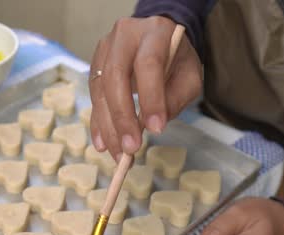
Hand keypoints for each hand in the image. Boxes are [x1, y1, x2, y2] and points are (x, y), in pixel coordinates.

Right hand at [89, 16, 201, 158]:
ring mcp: (105, 49)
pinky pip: (93, 97)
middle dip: (122, 117)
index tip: (156, 129)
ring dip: (108, 126)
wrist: (157, 40)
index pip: (148, 64)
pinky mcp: (94, 65)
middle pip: (115, 77)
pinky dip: (98, 124)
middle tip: (131, 147)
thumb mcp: (190, 76)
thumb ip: (176, 97)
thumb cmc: (176, 60)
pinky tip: (104, 144)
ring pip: (100, 90)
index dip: (151, 98)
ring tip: (118, 153)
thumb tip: (153, 125)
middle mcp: (124, 36)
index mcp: (155, 32)